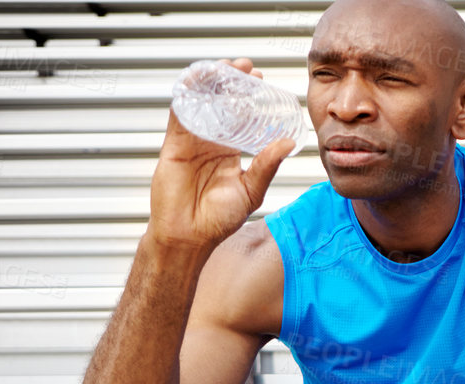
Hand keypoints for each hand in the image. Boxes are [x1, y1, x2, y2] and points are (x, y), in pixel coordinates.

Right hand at [149, 58, 294, 251]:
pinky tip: (198, 77)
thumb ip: (267, 166)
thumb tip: (290, 144)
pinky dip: (187, 92)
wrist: (189, 236)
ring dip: (211, 80)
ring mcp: (192, 139)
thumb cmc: (219, 220)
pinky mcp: (174, 142)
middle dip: (232, 81)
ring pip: (201, 101)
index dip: (249, 96)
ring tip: (226, 67)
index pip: (241, 116)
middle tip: (247, 68)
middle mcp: (211, 141)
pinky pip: (180, 111)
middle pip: (221, 102)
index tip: (262, 80)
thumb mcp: (252, 190)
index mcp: (230, 150)